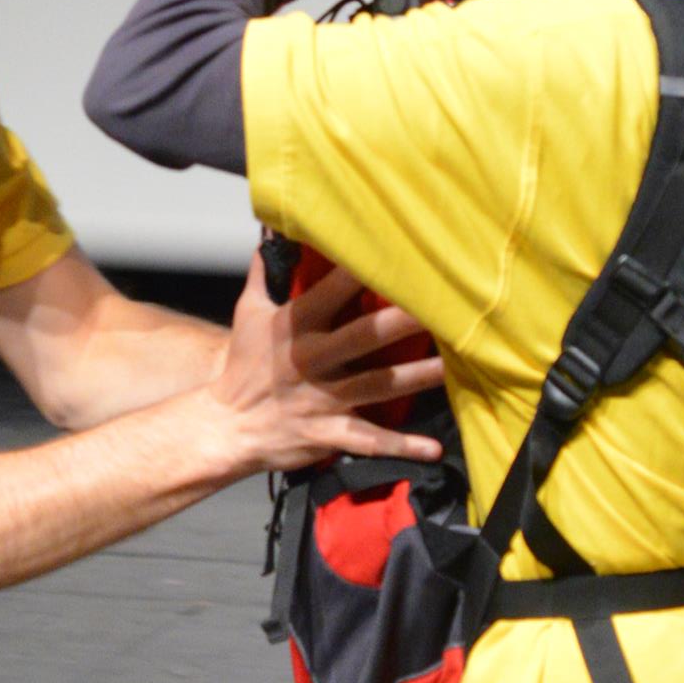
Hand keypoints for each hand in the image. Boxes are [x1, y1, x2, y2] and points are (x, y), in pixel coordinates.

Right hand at [205, 256, 445, 474]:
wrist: (226, 425)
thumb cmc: (243, 366)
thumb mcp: (248, 313)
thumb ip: (264, 273)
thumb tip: (272, 233)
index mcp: (295, 326)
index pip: (332, 290)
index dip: (362, 271)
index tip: (396, 251)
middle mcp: (313, 359)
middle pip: (365, 335)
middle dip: (402, 321)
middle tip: (442, 305)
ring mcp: (323, 398)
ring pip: (379, 384)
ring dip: (419, 376)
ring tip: (456, 364)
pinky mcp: (329, 433)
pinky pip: (369, 440)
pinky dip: (400, 446)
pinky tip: (432, 449)